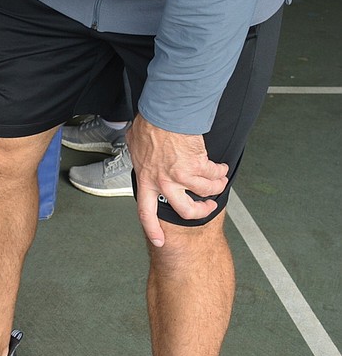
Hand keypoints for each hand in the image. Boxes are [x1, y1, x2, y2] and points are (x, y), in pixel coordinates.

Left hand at [127, 114, 228, 247]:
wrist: (164, 113)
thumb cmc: (149, 124)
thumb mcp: (134, 143)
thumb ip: (140, 155)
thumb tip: (140, 151)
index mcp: (147, 179)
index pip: (146, 212)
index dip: (153, 230)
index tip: (160, 241)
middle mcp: (164, 182)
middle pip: (186, 210)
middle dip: (201, 211)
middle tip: (207, 206)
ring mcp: (182, 176)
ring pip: (206, 191)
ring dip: (216, 186)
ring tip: (219, 179)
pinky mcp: (198, 165)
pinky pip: (214, 174)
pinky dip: (221, 171)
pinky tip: (221, 167)